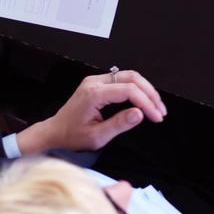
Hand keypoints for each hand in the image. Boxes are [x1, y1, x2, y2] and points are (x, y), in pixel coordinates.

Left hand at [16, 70, 167, 155]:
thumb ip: (119, 124)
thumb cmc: (71, 137)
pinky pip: (123, 80)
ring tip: (155, 106)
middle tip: (160, 110)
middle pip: (132, 78)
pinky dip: (137, 89)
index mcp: (93, 94)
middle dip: (150, 94)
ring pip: (130, 76)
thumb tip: (140, 114)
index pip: (129, 91)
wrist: (53, 133)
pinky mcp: (98, 83)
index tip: (156, 117)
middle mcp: (94, 82)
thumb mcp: (96, 137)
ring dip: (146, 90)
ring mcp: (96, 80)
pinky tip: (143, 102)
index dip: (147, 103)